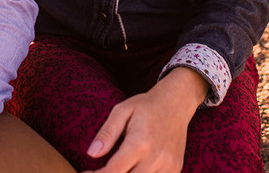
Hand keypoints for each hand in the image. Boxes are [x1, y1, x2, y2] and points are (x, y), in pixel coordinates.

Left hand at [88, 68, 207, 172]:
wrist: (176, 103)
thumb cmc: (146, 106)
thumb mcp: (122, 111)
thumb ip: (107, 133)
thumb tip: (91, 153)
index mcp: (140, 141)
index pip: (115, 170)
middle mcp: (156, 157)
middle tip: (101, 171)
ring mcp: (168, 165)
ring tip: (117, 169)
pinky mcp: (175, 169)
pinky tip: (134, 169)